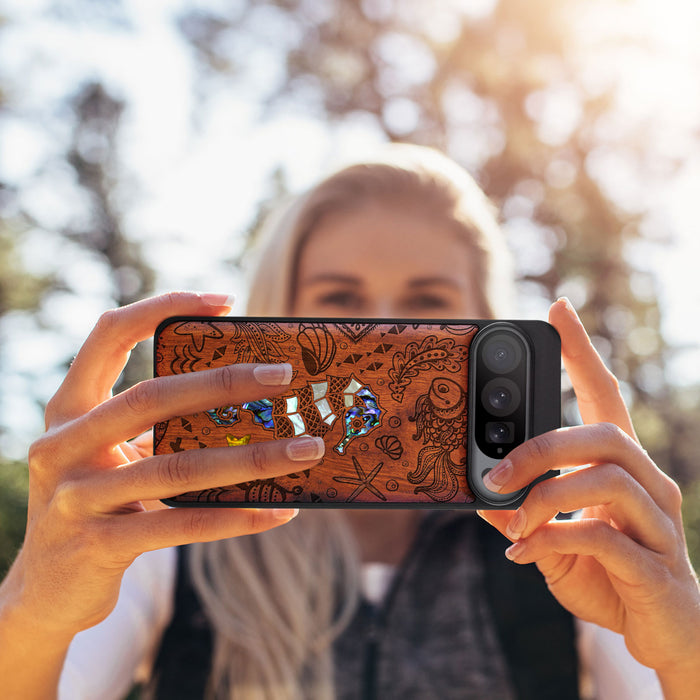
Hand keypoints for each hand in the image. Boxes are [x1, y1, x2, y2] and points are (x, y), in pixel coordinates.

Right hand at [2, 292, 323, 640]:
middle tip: (285, 375)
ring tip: (307, 449)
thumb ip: (157, 428)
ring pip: (177, 468)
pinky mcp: (98, 546)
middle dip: (224, 383)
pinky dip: (237, 518)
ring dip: (251, 459)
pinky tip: (280, 511)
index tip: (224, 301)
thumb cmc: (99, 504)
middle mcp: (62, 445)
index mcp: (69, 409)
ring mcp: (76, 497)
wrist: (46, 590)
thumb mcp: (114, 456)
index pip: (108, 335)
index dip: (162, 307)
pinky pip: (182, 525)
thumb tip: (250, 403)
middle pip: (151, 397)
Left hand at [478, 298, 699, 691]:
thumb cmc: (609, 576)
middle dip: (541, 447)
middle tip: (495, 472)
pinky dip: (554, 540)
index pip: (605, 395)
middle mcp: (649, 484)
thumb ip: (522, 515)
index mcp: (622, 468)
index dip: (582, 352)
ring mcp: (659, 523)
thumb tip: (480, 496)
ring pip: (607, 479)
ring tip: (512, 522)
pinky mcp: (657, 566)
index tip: (558, 309)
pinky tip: (524, 554)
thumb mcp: (553, 540)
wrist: (664, 635)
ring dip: (545, 497)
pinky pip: (604, 538)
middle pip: (604, 434)